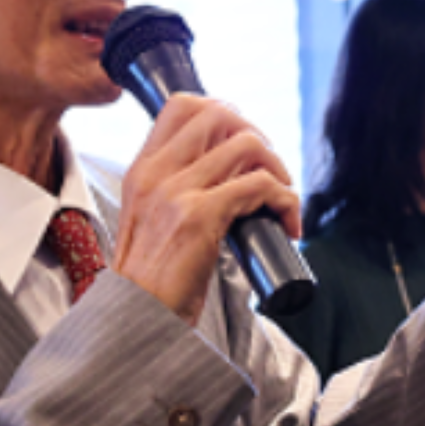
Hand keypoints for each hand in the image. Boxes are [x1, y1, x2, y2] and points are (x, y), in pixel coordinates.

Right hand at [115, 94, 298, 324]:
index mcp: (141, 170)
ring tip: (280, 200)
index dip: (224, 113)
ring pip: (247, 144)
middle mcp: (155, 173)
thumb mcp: (148, 222)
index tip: (242, 145)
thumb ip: (172, 192)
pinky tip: (287, 225)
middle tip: (267, 172)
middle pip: (219, 114)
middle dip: (257, 137)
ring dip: (278, 169)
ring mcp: (176, 192)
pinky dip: (286, 201)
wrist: (136, 321)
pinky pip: (260, 185)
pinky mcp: (199, 217)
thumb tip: (225, 174)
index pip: (182, 104)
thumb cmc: (151, 282)